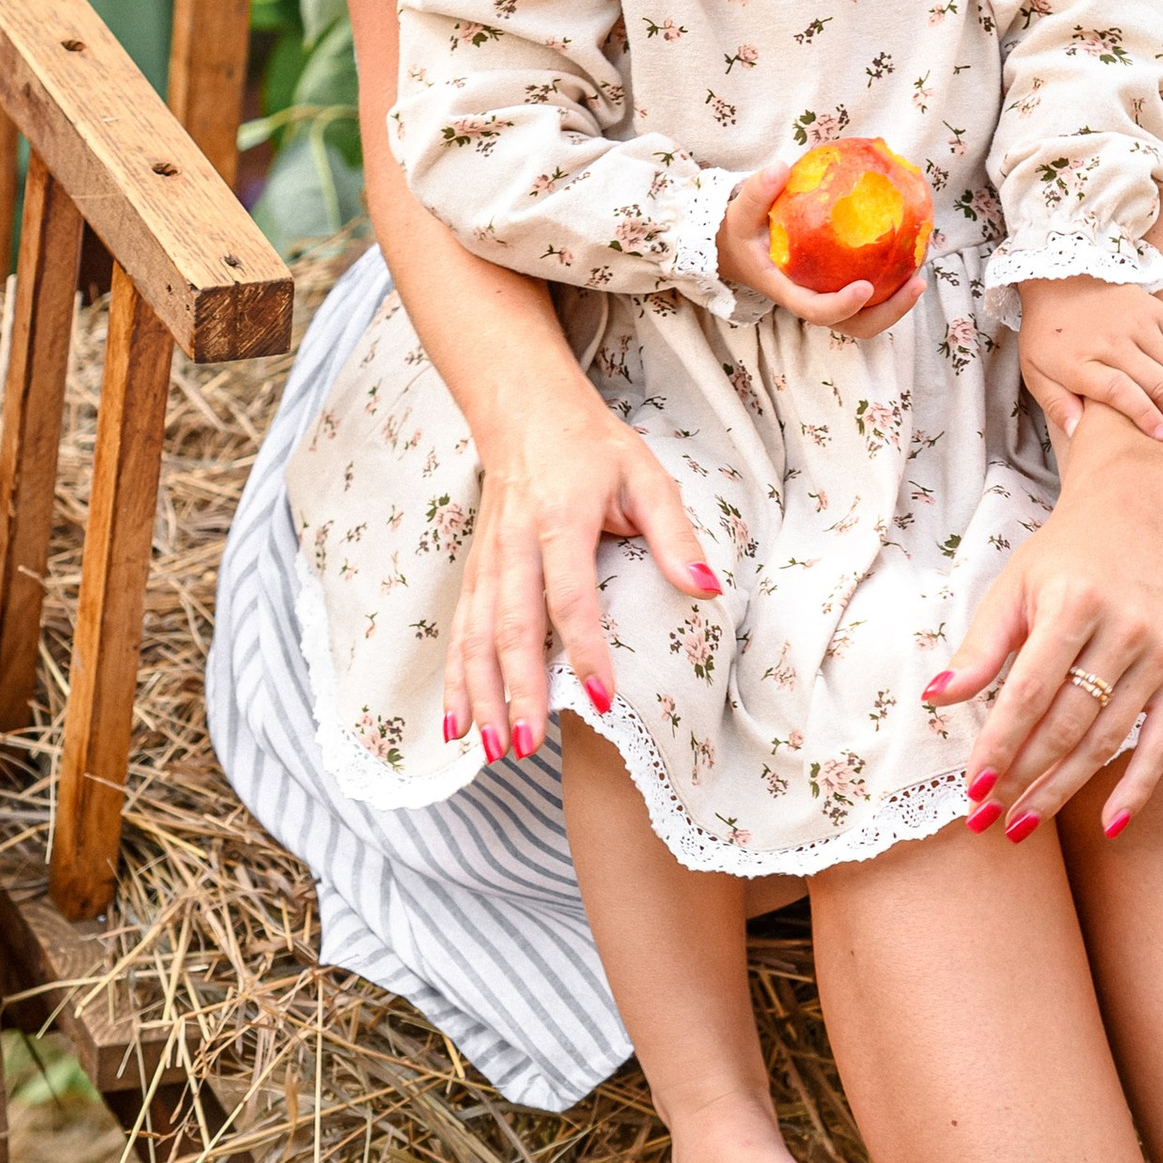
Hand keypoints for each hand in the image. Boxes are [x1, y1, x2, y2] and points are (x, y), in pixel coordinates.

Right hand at [446, 391, 718, 759]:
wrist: (524, 410)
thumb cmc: (593, 447)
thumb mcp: (646, 477)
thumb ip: (674, 536)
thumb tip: (706, 589)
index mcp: (560, 519)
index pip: (571, 596)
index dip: (586, 651)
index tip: (602, 701)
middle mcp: (514, 544)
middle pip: (511, 627)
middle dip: (519, 691)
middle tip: (529, 746)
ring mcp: (487, 559)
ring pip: (475, 636)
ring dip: (481, 696)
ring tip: (492, 751)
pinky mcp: (473, 571)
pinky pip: (460, 631)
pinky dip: (455, 680)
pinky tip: (458, 724)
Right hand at [716, 159, 925, 337]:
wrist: (738, 250)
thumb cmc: (741, 234)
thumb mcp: (739, 213)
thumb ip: (755, 193)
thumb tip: (779, 168)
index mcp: (788, 292)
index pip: (816, 311)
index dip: (842, 305)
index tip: (865, 287)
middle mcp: (812, 301)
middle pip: (853, 325)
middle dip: (888, 312)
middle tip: (915, 283)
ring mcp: (827, 298)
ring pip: (866, 317)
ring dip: (896, 304)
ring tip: (919, 277)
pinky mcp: (838, 287)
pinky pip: (871, 295)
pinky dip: (892, 284)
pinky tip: (910, 255)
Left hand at [922, 417, 1162, 835]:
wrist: (1132, 520)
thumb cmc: (1061, 559)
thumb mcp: (1010, 589)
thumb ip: (978, 649)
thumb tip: (936, 698)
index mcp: (1073, 604)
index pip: (1029, 692)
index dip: (999, 744)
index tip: (972, 789)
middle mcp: (1123, 631)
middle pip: (1067, 723)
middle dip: (1024, 775)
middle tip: (989, 816)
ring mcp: (1158, 655)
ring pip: (1106, 741)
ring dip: (1062, 789)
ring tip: (1023, 823)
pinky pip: (1162, 743)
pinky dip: (1137, 788)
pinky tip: (1108, 825)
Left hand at [1017, 278, 1162, 453]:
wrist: (1056, 276)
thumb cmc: (1045, 334)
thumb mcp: (1035, 372)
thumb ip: (1056, 404)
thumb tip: (1077, 435)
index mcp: (1080, 360)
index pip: (1121, 391)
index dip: (1145, 416)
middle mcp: (1113, 340)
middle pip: (1159, 384)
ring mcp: (1137, 322)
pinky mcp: (1153, 309)